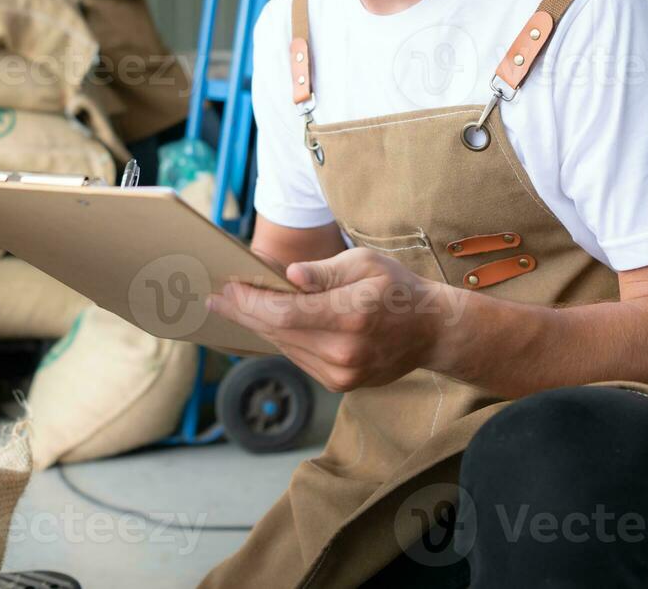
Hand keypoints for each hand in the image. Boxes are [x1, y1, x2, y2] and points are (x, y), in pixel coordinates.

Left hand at [206, 247, 461, 390]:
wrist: (431, 330)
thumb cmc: (397, 288)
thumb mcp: (365, 263)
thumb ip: (325, 271)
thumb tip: (289, 276)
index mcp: (351, 315)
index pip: (284, 314)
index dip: (249, 302)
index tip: (226, 287)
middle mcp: (344, 351)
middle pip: (278, 333)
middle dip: (244, 313)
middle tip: (216, 297)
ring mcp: (342, 374)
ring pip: (285, 348)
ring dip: (259, 327)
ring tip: (235, 306)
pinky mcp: (341, 384)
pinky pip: (299, 359)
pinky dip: (282, 340)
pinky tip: (268, 324)